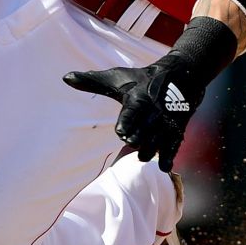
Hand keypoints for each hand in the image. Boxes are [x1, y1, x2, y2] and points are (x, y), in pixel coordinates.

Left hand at [64, 59, 198, 168]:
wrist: (180, 77)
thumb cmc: (141, 79)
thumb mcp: (117, 78)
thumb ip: (91, 81)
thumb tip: (65, 77)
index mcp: (138, 99)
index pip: (131, 113)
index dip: (126, 124)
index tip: (121, 132)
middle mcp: (154, 112)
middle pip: (142, 134)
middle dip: (136, 140)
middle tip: (131, 140)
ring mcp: (166, 123)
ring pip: (156, 144)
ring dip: (147, 152)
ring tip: (141, 152)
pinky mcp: (177, 131)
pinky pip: (172, 148)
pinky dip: (167, 159)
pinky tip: (162, 167)